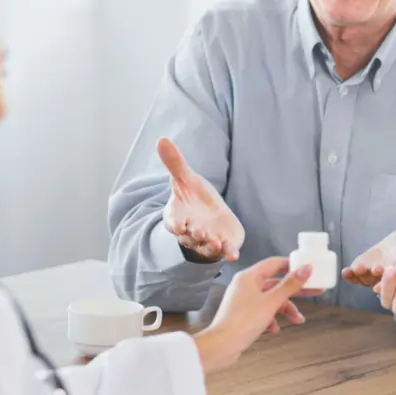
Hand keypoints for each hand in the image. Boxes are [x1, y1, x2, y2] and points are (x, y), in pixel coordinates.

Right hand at [158, 137, 243, 262]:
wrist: (210, 216)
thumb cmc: (194, 198)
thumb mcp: (186, 179)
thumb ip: (175, 164)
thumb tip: (161, 139)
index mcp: (178, 216)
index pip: (172, 222)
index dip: (175, 224)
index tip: (179, 225)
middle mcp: (191, 232)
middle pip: (190, 236)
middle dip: (194, 235)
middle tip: (199, 232)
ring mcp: (207, 240)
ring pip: (207, 246)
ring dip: (211, 245)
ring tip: (216, 243)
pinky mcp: (224, 245)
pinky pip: (225, 251)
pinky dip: (229, 253)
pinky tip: (233, 255)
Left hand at [192, 257, 314, 372]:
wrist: (221, 346)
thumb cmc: (242, 322)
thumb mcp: (271, 302)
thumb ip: (290, 285)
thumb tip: (306, 268)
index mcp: (249, 277)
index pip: (274, 263)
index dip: (292, 265)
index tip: (308, 270)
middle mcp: (245, 286)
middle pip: (276, 283)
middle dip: (295, 290)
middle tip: (314, 290)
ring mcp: (244, 301)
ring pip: (271, 300)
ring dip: (285, 309)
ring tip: (298, 320)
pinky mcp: (244, 315)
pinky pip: (263, 312)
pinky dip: (272, 319)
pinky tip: (275, 329)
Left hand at [341, 199, 395, 286]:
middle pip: (391, 278)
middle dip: (384, 275)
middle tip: (378, 269)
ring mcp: (380, 275)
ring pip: (372, 280)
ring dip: (365, 277)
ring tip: (359, 269)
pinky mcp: (367, 272)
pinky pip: (358, 278)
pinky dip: (352, 277)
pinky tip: (347, 272)